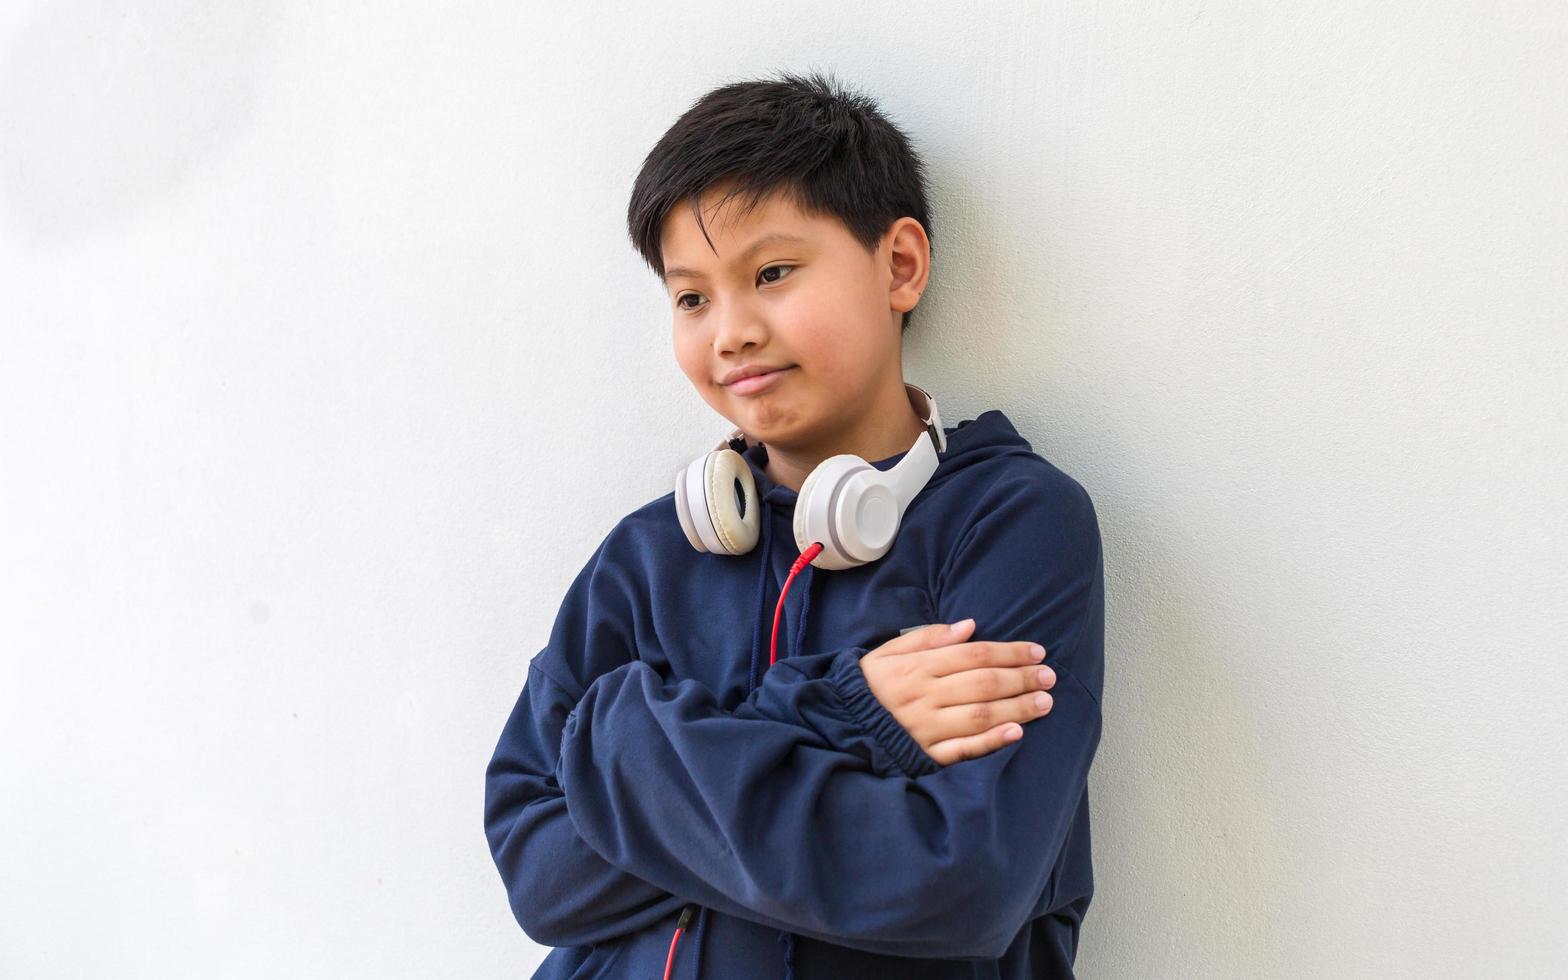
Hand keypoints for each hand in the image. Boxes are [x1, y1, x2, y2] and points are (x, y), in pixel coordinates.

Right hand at [859, 619, 1055, 766]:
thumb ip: (927, 637)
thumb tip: (969, 627)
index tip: (1036, 651)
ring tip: (1045, 702)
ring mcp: (925, 728)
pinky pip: (963, 750)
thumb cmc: (867, 685)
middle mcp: (923, 696)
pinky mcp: (924, 756)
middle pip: (983, 683)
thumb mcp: (888, 652)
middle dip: (1021, 678)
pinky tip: (1016, 732)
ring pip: (980, 715)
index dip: (1009, 652)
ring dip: (1017, 708)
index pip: (972, 654)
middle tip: (1049, 676)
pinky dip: (991, 742)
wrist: (835, 725)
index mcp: (916, 667)